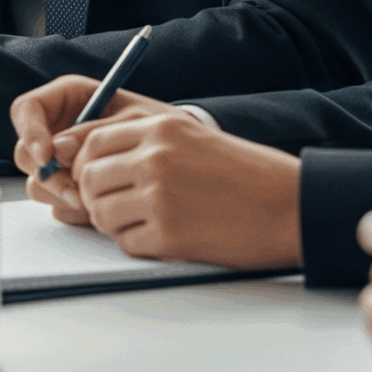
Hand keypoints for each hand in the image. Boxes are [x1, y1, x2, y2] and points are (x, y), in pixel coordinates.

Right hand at [11, 75, 173, 223]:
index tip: (46, 155)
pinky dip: (71, 207)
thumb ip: (94, 133)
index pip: (27, 109)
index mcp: (69, 98)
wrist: (174, 155)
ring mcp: (59, 160)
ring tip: (96, 196)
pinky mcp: (65, 185)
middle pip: (25, 152)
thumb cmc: (155, 125)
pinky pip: (53, 201)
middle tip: (75, 187)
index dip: (29, 131)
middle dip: (47, 174)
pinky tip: (97, 204)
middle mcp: (58, 128)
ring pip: (36, 181)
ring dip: (60, 193)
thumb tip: (56, 149)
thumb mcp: (132, 121)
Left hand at [67, 110, 301, 269]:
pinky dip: (138, 243)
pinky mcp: (167, 234)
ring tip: (148, 219)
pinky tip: (167, 234)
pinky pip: (124, 243)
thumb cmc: (244, 173)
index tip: (95, 177)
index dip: (85, 163)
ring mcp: (160, 196)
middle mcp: (156, 157)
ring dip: (115, 222)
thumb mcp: (193, 140)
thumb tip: (86, 160)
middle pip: (88, 178)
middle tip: (121, 204)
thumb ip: (144, 143)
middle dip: (95, 196)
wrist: (286, 204)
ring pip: (100, 213)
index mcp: (163, 128)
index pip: (92, 140)